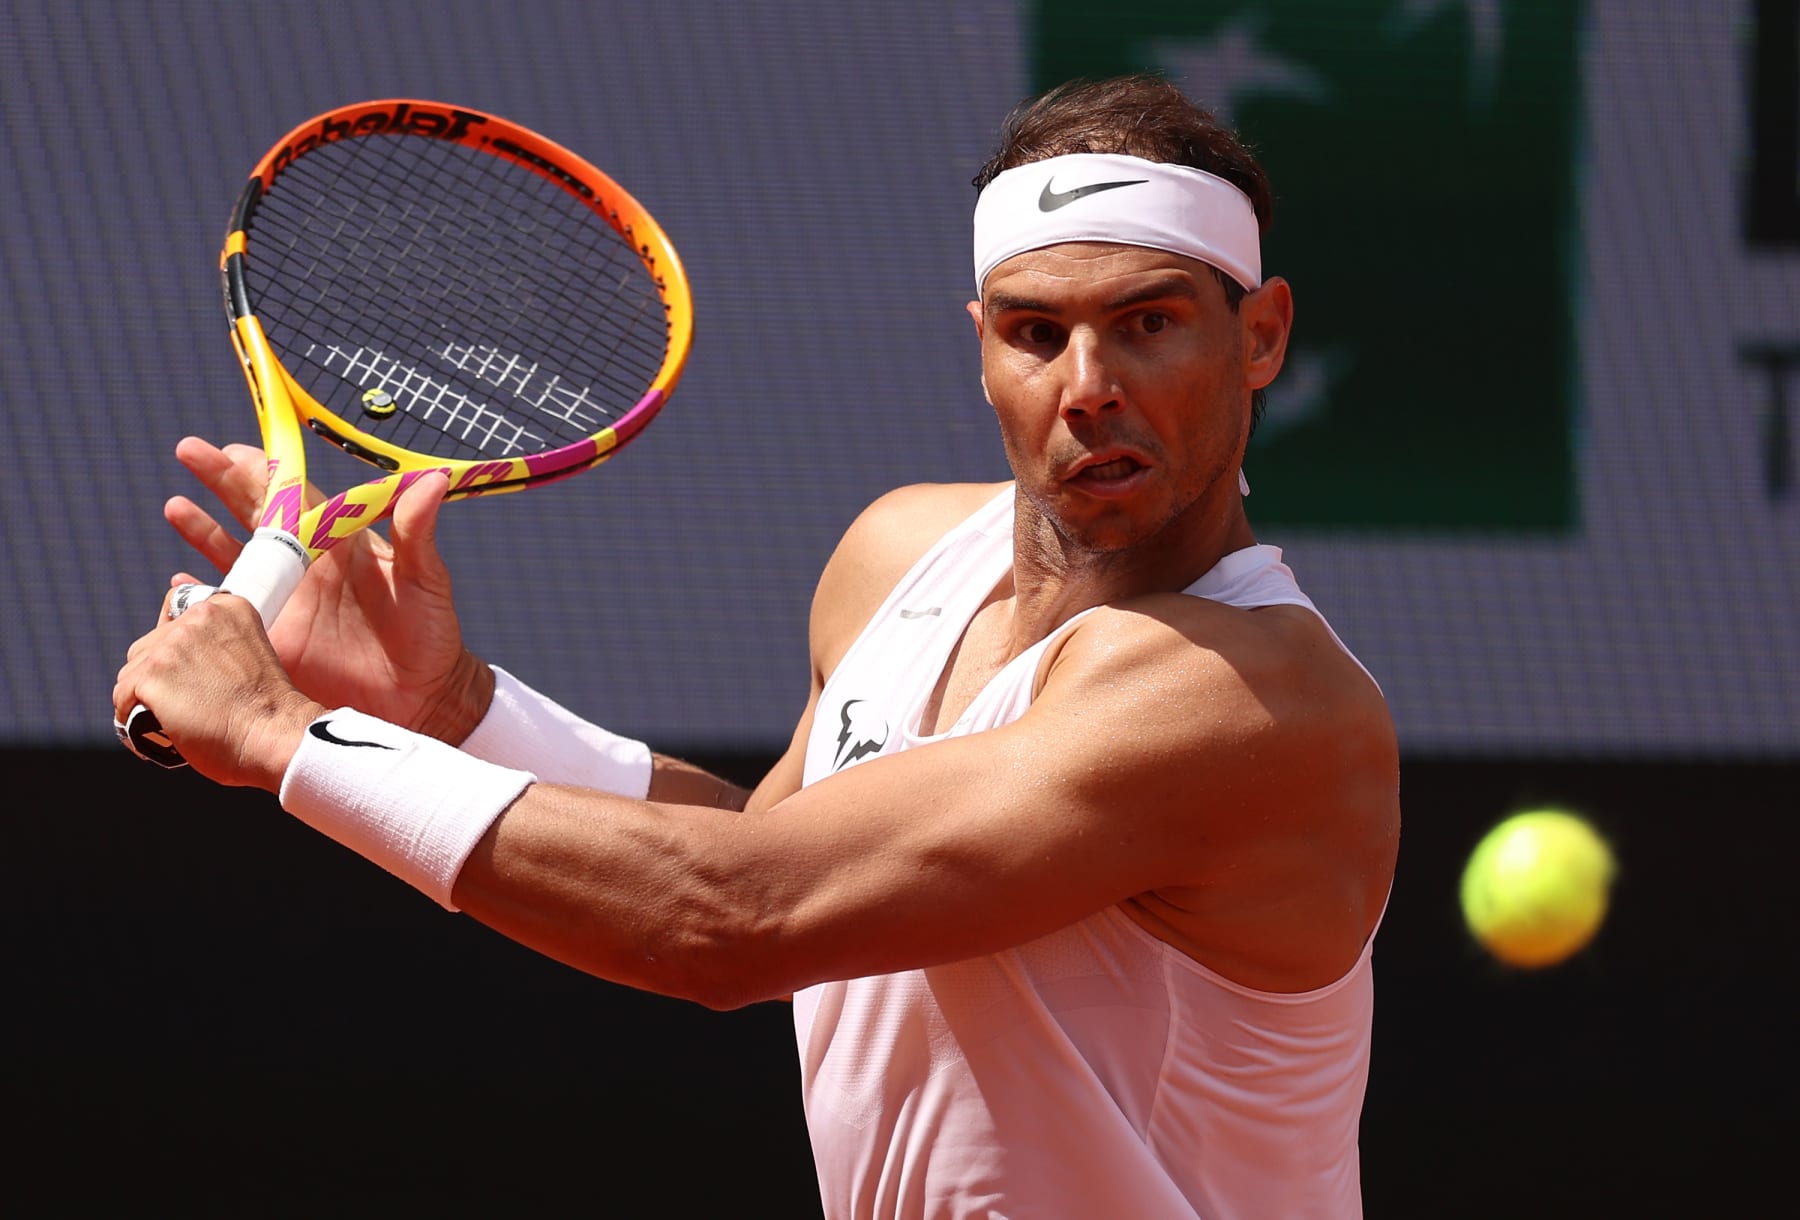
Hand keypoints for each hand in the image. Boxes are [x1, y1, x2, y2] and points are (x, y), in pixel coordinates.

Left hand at [114, 587, 322, 789]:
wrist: (274, 737)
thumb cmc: (268, 709)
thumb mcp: (251, 651)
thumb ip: (216, 631)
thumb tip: (177, 583)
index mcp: (227, 606)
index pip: (174, 613)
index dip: (178, 649)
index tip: (198, 673)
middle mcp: (197, 617)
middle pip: (148, 646)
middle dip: (160, 677)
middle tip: (192, 704)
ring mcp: (171, 646)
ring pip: (131, 673)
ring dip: (146, 698)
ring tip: (177, 720)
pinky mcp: (150, 676)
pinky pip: (122, 699)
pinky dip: (132, 720)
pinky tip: (159, 731)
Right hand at [162, 437, 492, 741]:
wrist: (421, 700)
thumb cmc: (432, 636)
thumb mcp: (426, 581)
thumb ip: (418, 533)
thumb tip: (433, 481)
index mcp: (340, 546)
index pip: (296, 497)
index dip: (266, 472)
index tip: (236, 449)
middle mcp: (306, 568)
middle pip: (255, 515)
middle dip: (222, 482)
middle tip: (190, 451)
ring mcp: (285, 603)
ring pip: (234, 557)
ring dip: (204, 531)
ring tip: (176, 506)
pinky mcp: (271, 640)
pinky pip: (226, 611)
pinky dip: (201, 597)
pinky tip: (178, 582)